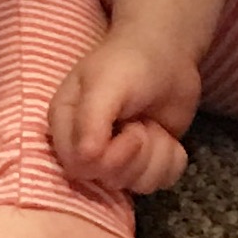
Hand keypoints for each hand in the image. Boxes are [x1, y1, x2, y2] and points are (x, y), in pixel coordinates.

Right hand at [50, 25, 201, 192]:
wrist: (167, 53)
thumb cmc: (129, 63)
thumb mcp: (105, 84)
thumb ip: (91, 119)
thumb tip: (86, 159)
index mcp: (66, 127)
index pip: (79, 168)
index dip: (107, 156)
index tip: (126, 127)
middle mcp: (87, 149)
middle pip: (111, 179)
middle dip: (137, 151)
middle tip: (141, 120)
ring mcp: (118, 159)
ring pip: (139, 184)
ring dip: (157, 153)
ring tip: (152, 124)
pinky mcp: (146, 163)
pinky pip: (161, 182)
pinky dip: (172, 159)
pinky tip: (167, 136)